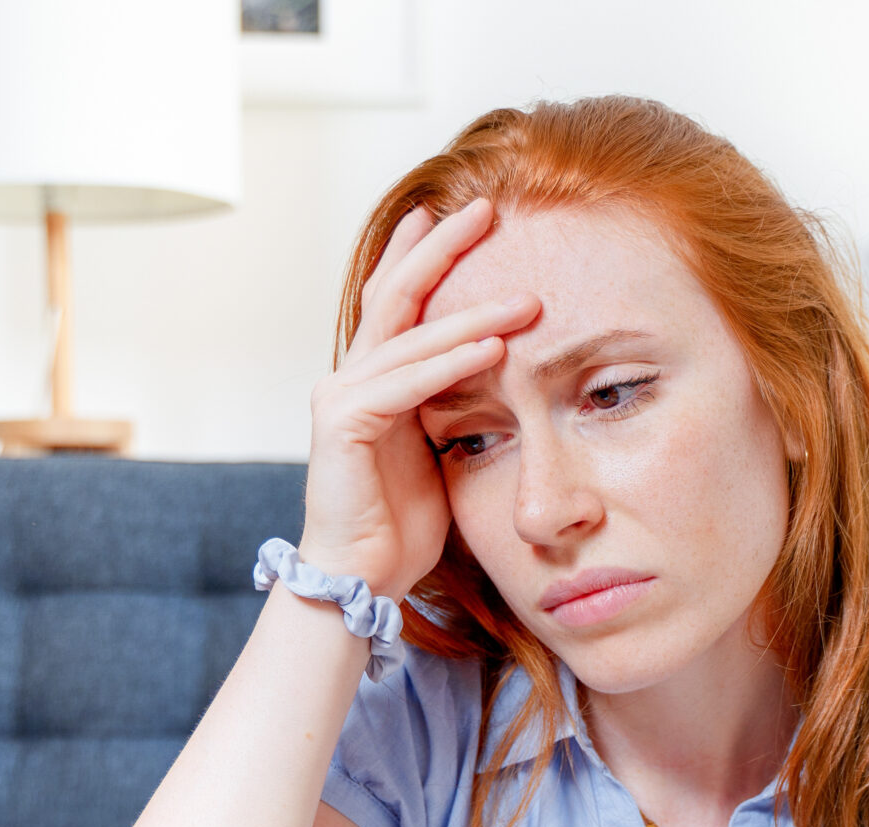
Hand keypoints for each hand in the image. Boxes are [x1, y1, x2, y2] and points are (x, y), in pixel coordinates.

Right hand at [298, 199, 538, 598]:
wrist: (359, 577)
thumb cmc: (400, 523)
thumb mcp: (439, 451)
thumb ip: (455, 407)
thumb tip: (502, 374)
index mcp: (373, 377)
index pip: (399, 297)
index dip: (427, 251)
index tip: (461, 210)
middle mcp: (350, 376)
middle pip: (397, 293)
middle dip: (442, 247)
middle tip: (486, 207)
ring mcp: (341, 397)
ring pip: (410, 338)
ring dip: (472, 315)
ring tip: (527, 298)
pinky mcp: (342, 427)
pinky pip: (404, 385)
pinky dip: (450, 365)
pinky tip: (493, 349)